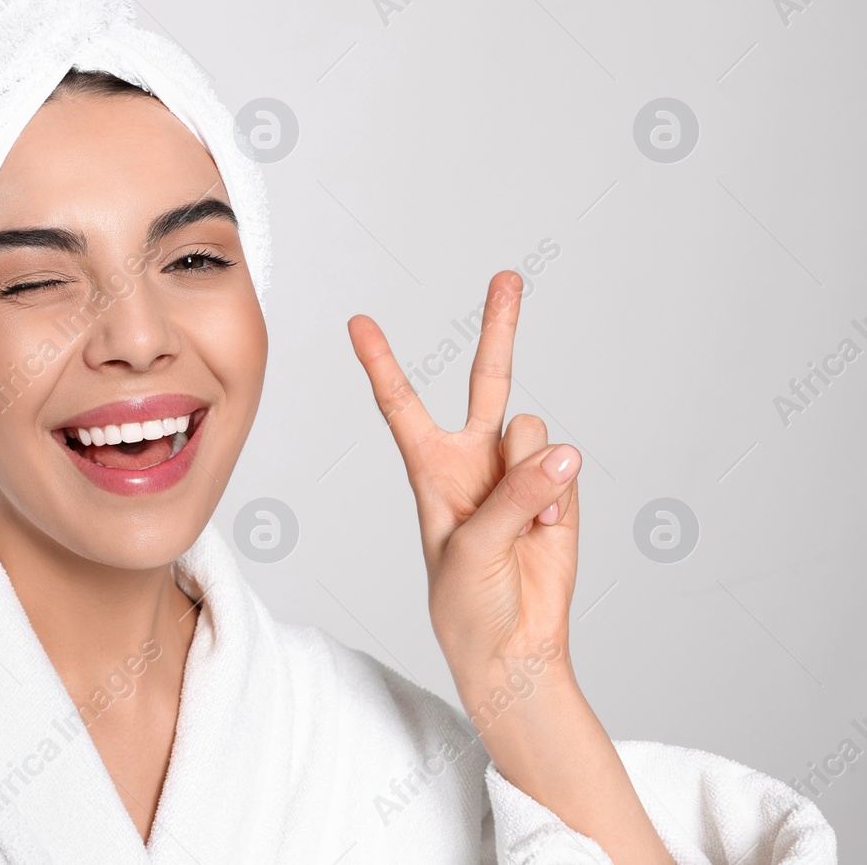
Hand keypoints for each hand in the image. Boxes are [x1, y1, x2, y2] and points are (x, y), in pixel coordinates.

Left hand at [347, 270, 580, 692]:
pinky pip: (564, 466)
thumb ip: (511, 495)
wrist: (512, 644)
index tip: (357, 321)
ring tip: (519, 518)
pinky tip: (542, 527)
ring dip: (527, 469)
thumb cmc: (466, 601)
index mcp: (430, 467)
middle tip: (507, 276)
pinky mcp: (559, 489)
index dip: (381, 362)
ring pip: (531, 429)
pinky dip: (556, 494)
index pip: (400, 404)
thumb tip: (564, 454)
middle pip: (488, 378)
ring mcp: (519, 470)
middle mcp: (475, 458)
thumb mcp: (468, 548)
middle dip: (500, 326)